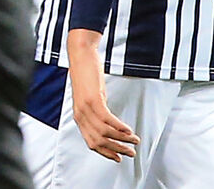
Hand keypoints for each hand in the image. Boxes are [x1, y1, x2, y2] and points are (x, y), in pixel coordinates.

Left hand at [67, 29, 139, 161]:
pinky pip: (108, 120)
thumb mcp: (89, 97)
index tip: (118, 158)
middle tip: (131, 153)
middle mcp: (80, 115)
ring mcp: (85, 108)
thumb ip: (95, 111)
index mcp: (79, 116)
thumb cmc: (86, 74)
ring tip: (135, 141)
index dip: (106, 153)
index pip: (91, 142)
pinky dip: (120, 127)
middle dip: (117, 149)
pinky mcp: (93, 99)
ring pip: (105, 132)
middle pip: (99, 141)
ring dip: (122, 139)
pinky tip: (129, 130)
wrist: (80, 55)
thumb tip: (108, 124)